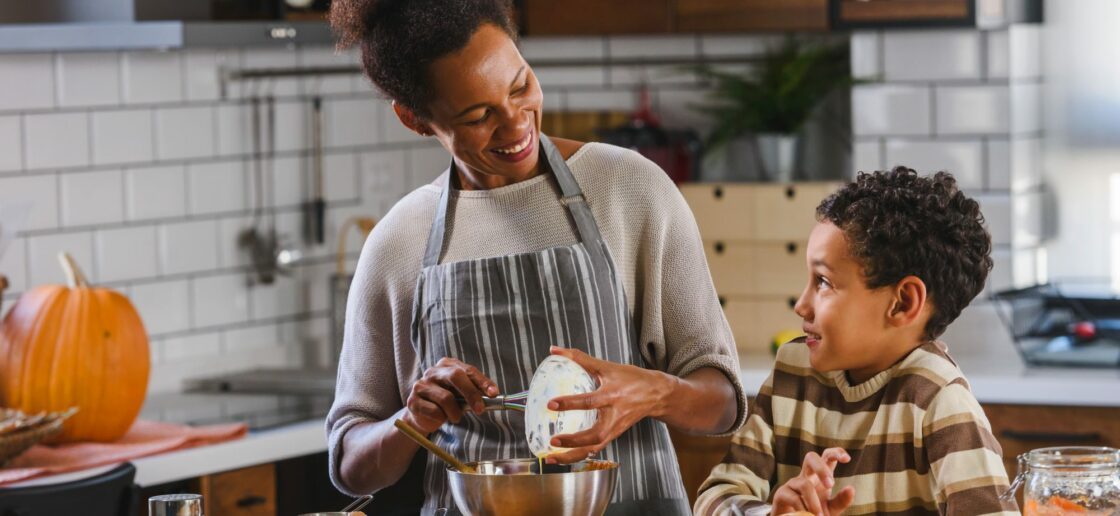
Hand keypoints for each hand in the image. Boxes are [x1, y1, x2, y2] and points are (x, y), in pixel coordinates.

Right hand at [401, 357, 498, 434]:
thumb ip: (475, 391)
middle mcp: (433, 371)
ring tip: (455, 417)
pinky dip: (441, 418)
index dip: (482, 382)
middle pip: (456, 377)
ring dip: (455, 412)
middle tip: (480, 410)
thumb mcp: (462, 394)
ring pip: (446, 398)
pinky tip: (440, 418)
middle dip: (471, 393)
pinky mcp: (413, 401)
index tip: (494, 393)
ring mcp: (421, 385)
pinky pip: (434, 411)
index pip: (468, 370)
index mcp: (447, 365)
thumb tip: (494, 395)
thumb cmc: (447, 403)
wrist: (423, 416)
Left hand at [543, 346, 675, 463]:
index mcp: (612, 395)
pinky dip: (580, 455)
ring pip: (594, 447)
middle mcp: (614, 416)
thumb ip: (580, 358)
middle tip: (553, 441)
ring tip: (553, 458)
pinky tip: (565, 457)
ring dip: (573, 455)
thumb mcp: (607, 366)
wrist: (656, 394)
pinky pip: (596, 448)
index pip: (589, 401)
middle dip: (573, 441)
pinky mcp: (614, 435)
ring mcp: (615, 429)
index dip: (570, 403)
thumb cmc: (631, 379)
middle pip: (594, 435)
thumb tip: (555, 350)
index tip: (551, 405)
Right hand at [771, 448, 854, 515]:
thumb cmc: (814, 512)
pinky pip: (794, 498)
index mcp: (820, 475)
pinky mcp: (782, 493)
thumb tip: (851, 489)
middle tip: (830, 484)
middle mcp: (806, 475)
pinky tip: (807, 515)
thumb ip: (841, 500)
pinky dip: (803, 509)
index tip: (847, 459)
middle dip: (820, 468)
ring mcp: (793, 483)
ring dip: (813, 502)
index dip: (836, 452)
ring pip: (804, 484)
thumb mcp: (831, 508)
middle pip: (811, 457)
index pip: (827, 456)